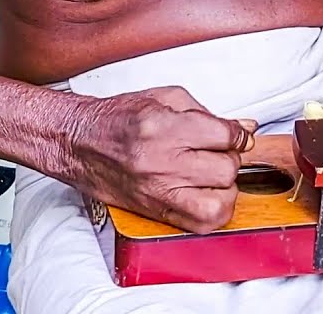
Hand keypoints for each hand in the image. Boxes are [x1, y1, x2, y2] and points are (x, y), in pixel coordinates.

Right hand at [54, 86, 256, 233]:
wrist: (79, 143)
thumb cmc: (116, 119)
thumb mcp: (164, 99)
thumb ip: (207, 112)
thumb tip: (243, 128)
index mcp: (163, 128)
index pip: (225, 136)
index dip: (238, 135)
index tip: (237, 136)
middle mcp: (161, 162)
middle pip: (226, 168)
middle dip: (229, 158)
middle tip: (217, 152)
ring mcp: (158, 190)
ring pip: (220, 201)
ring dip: (224, 188)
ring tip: (211, 176)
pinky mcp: (156, 211)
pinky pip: (201, 224)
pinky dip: (213, 212)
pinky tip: (205, 195)